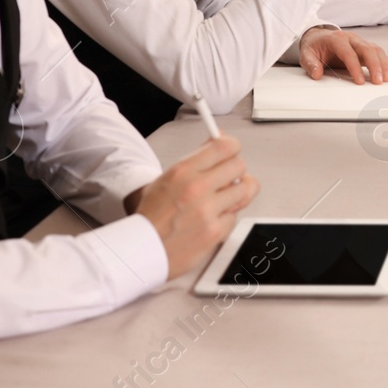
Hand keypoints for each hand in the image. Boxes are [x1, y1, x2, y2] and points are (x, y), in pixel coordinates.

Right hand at [126, 135, 257, 279]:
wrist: (142, 249)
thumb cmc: (152, 215)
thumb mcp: (168, 178)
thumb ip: (197, 159)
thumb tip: (221, 138)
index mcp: (183, 171)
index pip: (224, 146)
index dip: (232, 146)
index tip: (232, 151)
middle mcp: (197, 188)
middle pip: (240, 166)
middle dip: (235, 171)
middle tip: (227, 178)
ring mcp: (208, 211)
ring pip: (244, 190)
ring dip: (235, 194)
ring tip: (220, 200)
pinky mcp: (215, 232)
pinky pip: (235, 216)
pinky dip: (226, 218)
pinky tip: (211, 220)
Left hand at [299, 27, 387, 84]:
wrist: (318, 36)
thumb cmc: (314, 46)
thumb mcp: (306, 55)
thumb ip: (311, 64)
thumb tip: (317, 74)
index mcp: (336, 39)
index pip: (348, 53)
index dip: (355, 67)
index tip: (360, 81)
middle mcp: (351, 38)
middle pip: (367, 49)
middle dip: (375, 66)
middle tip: (379, 81)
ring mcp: (360, 42)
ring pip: (376, 50)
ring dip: (384, 64)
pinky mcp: (365, 47)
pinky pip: (378, 53)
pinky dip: (385, 63)